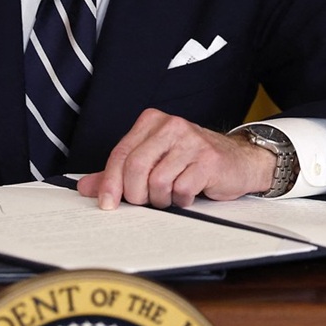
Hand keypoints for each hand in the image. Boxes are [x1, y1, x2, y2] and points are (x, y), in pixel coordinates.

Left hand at [77, 109, 274, 209]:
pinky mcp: (208, 159)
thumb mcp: (153, 162)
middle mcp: (171, 126)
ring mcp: (191, 141)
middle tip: (144, 202)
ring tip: (170, 196)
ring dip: (160, 199)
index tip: (106, 203)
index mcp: (152, 122)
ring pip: (158, 182)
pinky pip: (181, 189)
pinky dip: (181, 200)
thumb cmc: (192, 162)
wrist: (238, 161)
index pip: (121, 153)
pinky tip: (187, 194)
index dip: (110, 182)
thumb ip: (119, 173)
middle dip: (135, 194)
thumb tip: (87, 187)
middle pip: (135, 167)